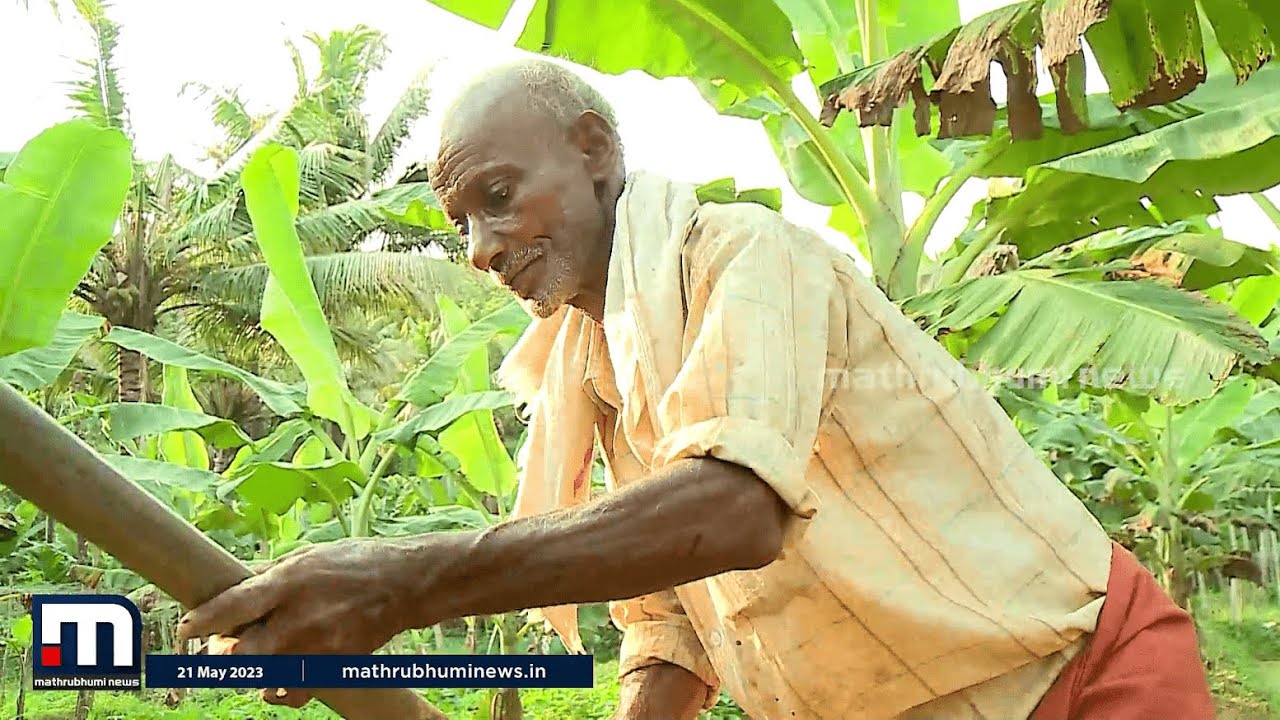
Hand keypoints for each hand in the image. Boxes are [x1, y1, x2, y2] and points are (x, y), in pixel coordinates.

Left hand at [177, 537, 428, 707]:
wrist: (406, 584)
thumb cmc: (357, 562)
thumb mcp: (309, 555)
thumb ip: (272, 574)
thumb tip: (237, 584)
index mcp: (290, 581)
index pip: (232, 607)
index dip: (201, 622)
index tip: (186, 629)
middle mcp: (300, 617)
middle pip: (240, 651)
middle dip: (222, 652)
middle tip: (219, 645)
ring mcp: (317, 646)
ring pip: (262, 675)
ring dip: (248, 669)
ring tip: (251, 656)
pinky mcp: (332, 665)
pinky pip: (291, 692)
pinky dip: (277, 692)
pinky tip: (272, 684)